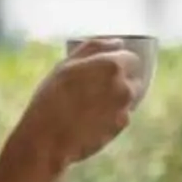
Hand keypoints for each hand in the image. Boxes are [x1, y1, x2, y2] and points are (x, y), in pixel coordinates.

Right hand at [25, 38, 140, 166]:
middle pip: (133, 78)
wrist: (48, 138)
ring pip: (128, 97)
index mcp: (112, 65)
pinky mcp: (121, 126)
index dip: (120, 62)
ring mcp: (125, 107)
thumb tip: (118, 42)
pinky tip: (91, 118)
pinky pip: (122, 114)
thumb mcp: (66, 64)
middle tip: (97, 87)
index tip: (108, 68)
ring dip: (116, 98)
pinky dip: (111, 115)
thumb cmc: (52, 98)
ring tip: (91, 104)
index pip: (131, 58)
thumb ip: (94, 47)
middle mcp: (124, 85)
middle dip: (121, 80)